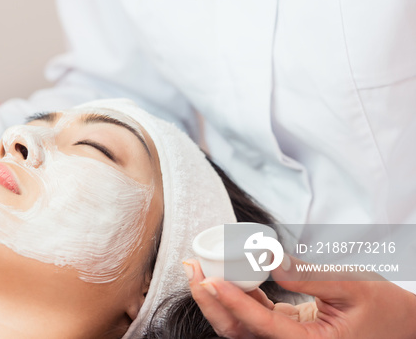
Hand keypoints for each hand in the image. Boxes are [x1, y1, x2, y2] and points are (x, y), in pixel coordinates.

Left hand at [185, 256, 415, 337]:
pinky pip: (253, 312)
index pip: (264, 326)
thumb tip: (269, 256)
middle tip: (192, 270)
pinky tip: (221, 270)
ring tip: (196, 266)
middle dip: (211, 303)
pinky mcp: (284, 326)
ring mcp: (287, 337)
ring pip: (241, 324)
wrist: (399, 324)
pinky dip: (235, 292)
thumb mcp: (352, 286)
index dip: (234, 303)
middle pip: (240, 331)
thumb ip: (309, 276)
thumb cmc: (382, 307)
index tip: (211, 280)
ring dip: (216, 297)